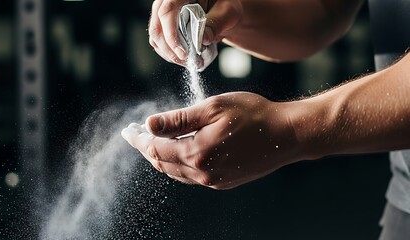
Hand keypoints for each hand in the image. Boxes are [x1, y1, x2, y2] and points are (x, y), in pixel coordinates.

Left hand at [122, 92, 302, 189]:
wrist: (287, 135)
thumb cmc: (253, 115)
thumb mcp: (213, 108)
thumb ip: (179, 119)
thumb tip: (150, 123)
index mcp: (197, 152)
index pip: (156, 149)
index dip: (139, 139)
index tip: (129, 131)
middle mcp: (202, 172)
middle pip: (163, 163)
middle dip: (148, 148)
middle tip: (138, 135)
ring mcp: (213, 180)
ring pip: (176, 172)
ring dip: (163, 158)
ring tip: (155, 143)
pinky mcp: (223, 181)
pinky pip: (192, 176)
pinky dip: (180, 164)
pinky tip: (180, 153)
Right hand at [148, 0, 242, 66]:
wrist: (225, 13)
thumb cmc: (227, 8)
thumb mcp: (227, 12)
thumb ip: (215, 24)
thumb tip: (202, 39)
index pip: (167, 11)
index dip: (171, 34)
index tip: (183, 53)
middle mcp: (168, 1)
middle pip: (157, 27)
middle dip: (170, 49)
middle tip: (186, 61)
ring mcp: (164, 15)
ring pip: (156, 37)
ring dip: (170, 54)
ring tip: (189, 62)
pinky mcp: (165, 27)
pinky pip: (160, 43)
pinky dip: (170, 54)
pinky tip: (184, 59)